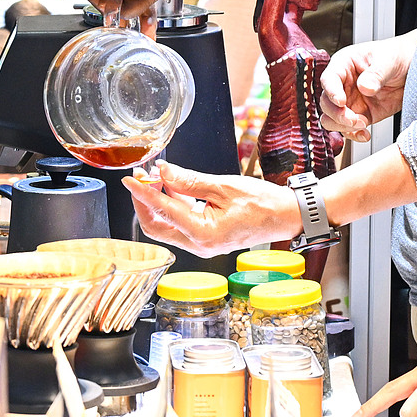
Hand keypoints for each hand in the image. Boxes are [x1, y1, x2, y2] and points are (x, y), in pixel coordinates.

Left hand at [122, 160, 299, 252]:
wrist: (287, 216)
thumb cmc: (263, 203)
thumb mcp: (222, 186)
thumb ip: (188, 180)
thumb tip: (162, 171)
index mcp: (203, 234)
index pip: (162, 211)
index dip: (142, 193)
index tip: (129, 179)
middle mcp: (199, 245)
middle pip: (157, 226)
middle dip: (145, 201)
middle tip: (141, 176)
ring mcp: (201, 245)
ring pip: (166, 225)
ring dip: (158, 201)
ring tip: (156, 176)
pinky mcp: (205, 239)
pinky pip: (180, 223)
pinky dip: (172, 205)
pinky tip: (173, 186)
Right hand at [320, 34, 415, 140]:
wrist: (415, 69)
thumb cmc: (398, 56)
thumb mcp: (389, 60)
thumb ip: (376, 74)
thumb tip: (364, 88)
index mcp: (344, 64)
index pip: (329, 79)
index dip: (332, 92)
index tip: (341, 102)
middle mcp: (343, 84)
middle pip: (326, 103)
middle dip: (338, 114)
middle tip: (355, 119)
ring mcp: (351, 101)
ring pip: (332, 119)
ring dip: (344, 126)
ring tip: (362, 124)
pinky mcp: (361, 114)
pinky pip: (349, 129)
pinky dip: (354, 135)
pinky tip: (364, 134)